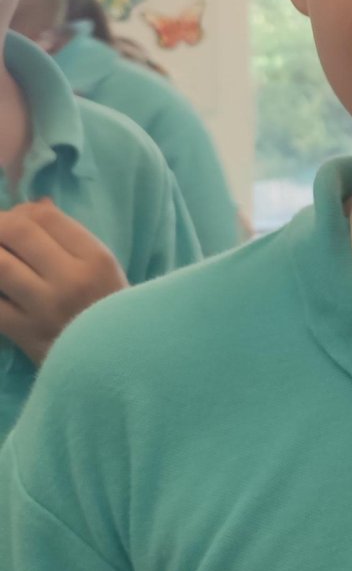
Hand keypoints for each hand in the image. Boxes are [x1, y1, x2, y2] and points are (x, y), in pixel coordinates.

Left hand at [0, 200, 127, 362]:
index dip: (21, 211)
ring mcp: (45, 308)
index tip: (15, 220)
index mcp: (96, 259)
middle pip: (17, 232)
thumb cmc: (112, 313)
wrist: (121, 365)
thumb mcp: (104, 269)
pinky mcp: (26, 335)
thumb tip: (34, 205)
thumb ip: (70, 238)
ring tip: (0, 259)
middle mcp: (71, 280)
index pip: (46, 217)